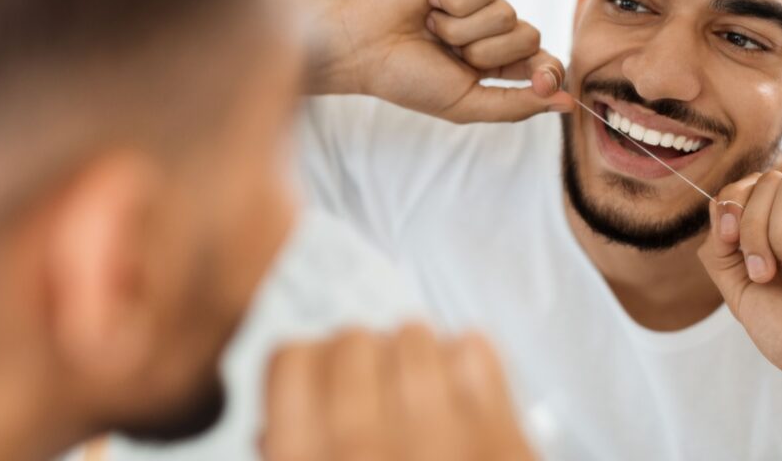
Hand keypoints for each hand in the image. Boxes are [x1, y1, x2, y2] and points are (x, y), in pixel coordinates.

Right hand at [261, 324, 536, 460]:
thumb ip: (291, 458)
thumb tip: (277, 425)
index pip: (290, 357)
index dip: (306, 366)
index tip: (322, 380)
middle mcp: (364, 445)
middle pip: (353, 337)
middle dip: (363, 363)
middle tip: (376, 396)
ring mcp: (440, 440)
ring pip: (413, 333)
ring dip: (415, 358)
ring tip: (423, 398)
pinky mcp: (504, 436)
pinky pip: (474, 347)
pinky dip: (469, 363)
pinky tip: (464, 400)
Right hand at [307, 0, 572, 122]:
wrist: (362, 47)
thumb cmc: (407, 79)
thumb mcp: (466, 104)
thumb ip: (518, 104)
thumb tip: (569, 103)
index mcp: (493, 63)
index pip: (542, 62)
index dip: (548, 70)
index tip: (544, 80)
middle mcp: (488, 28)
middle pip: (529, 36)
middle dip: (489, 53)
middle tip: (449, 53)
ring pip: (508, 13)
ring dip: (464, 29)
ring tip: (432, 29)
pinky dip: (455, 2)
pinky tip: (430, 3)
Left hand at [698, 171, 781, 458]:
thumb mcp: (739, 292)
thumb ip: (719, 251)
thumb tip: (718, 209)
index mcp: (767, 233)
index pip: (741, 187)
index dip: (729, 205)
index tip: (730, 242)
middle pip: (762, 181)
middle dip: (751, 225)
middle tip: (764, 271)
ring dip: (779, 231)